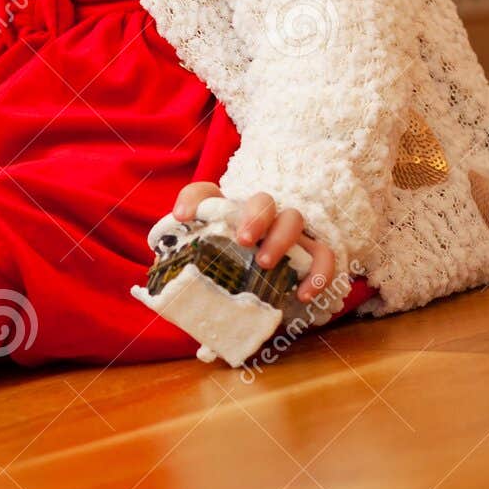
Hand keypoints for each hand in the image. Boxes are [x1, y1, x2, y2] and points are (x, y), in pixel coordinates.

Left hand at [171, 182, 342, 314]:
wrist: (268, 290)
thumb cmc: (231, 274)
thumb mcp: (208, 274)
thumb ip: (190, 279)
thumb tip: (164, 295)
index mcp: (227, 214)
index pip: (205, 193)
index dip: (192, 199)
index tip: (180, 218)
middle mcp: (260, 216)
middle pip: (262, 200)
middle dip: (254, 216)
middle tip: (243, 240)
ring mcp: (289, 232)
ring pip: (294, 219)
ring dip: (281, 238)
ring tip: (265, 263)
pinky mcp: (313, 254)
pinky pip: (324, 256)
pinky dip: (319, 273)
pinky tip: (304, 295)